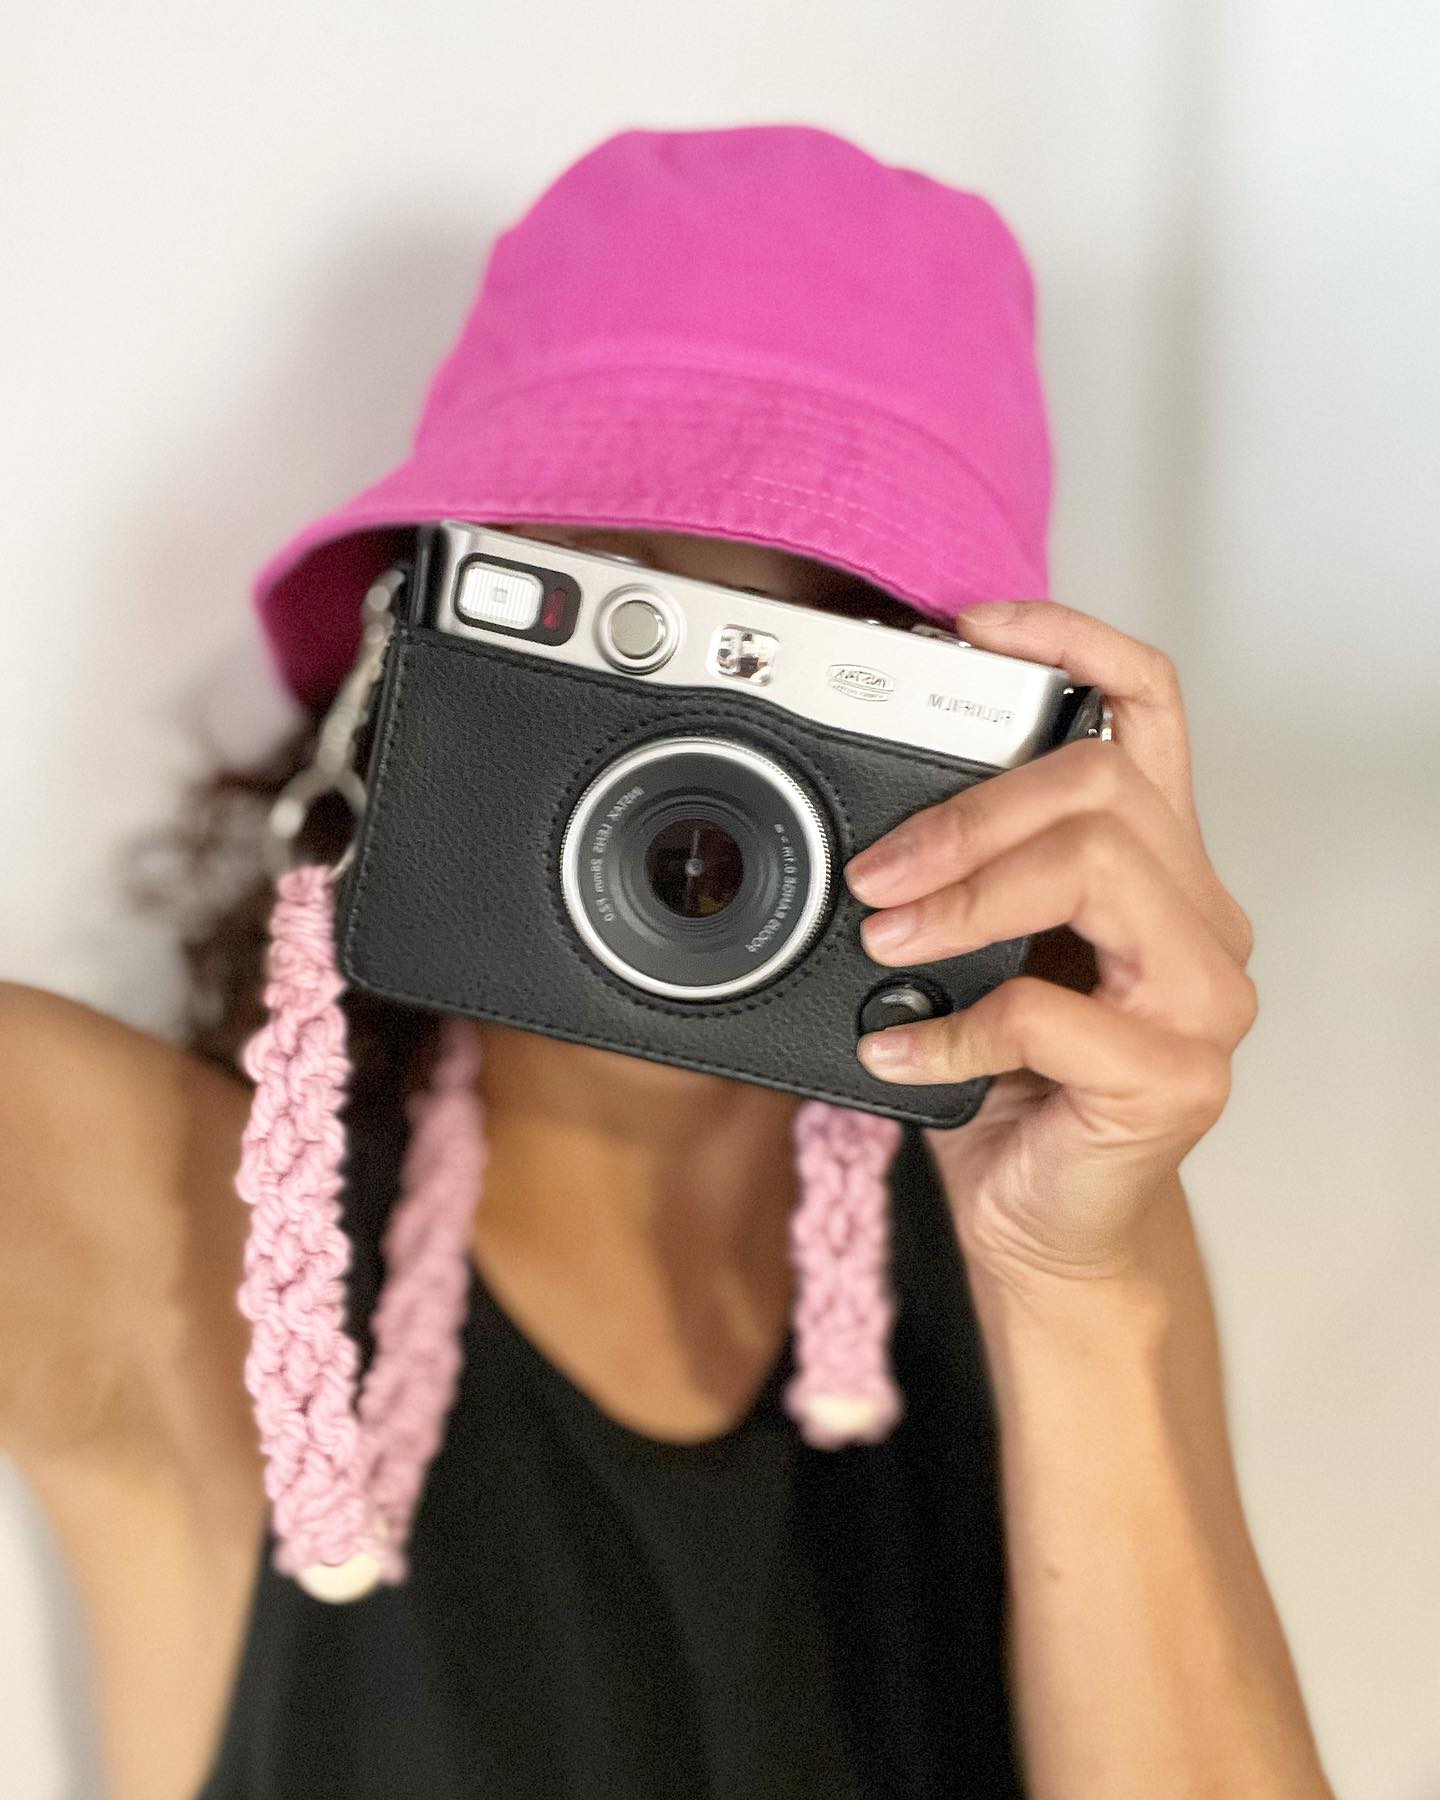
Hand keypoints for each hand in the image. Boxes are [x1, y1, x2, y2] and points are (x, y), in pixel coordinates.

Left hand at [844, 599, 1256, 1285]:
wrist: (1044, 1225)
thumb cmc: (1009, 1086)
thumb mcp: (976, 959)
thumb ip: (960, 883)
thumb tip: (862, 831)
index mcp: (1154, 867)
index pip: (1150, 712)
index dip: (1074, 644)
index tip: (976, 627)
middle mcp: (1199, 918)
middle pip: (1105, 788)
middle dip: (971, 815)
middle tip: (877, 875)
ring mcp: (1204, 1000)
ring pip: (1101, 869)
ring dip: (970, 896)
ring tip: (886, 942)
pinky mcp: (1177, 1080)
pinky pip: (1050, 1016)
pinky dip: (952, 1025)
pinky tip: (898, 1049)